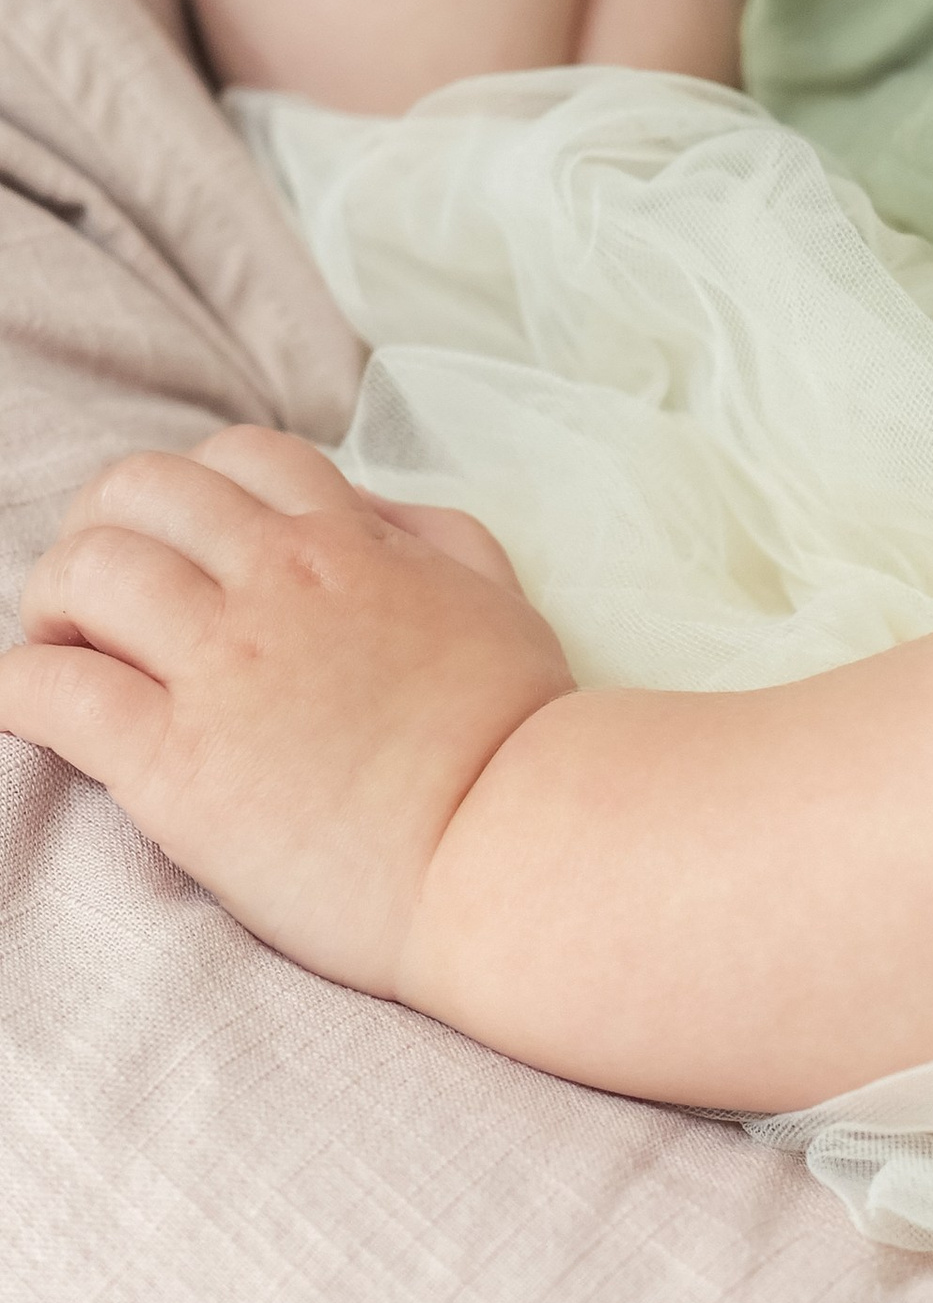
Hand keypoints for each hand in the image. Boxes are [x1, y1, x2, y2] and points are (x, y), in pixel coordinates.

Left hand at [0, 428, 574, 1003]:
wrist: (511, 846)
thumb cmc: (514, 733)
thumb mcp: (494, 593)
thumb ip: (425, 534)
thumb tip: (364, 511)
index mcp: (348, 541)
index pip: (235, 457)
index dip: (192, 491)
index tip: (182, 546)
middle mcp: (276, 581)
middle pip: (139, 493)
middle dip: (102, 529)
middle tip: (99, 597)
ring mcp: (222, 667)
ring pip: (84, 574)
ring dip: (52, 603)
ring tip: (60, 652)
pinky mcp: (176, 764)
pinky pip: (53, 692)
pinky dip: (19, 690)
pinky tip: (25, 712)